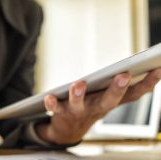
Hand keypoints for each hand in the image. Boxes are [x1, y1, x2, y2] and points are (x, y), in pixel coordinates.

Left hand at [36, 68, 160, 144]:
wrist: (68, 130)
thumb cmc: (91, 106)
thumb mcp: (108, 98)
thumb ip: (122, 88)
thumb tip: (145, 70)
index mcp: (110, 103)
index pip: (133, 95)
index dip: (147, 83)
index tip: (157, 68)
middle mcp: (96, 108)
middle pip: (109, 101)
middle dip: (116, 89)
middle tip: (123, 75)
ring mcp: (78, 112)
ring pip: (79, 105)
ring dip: (79, 95)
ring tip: (79, 84)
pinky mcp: (61, 112)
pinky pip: (55, 108)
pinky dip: (52, 103)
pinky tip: (49, 96)